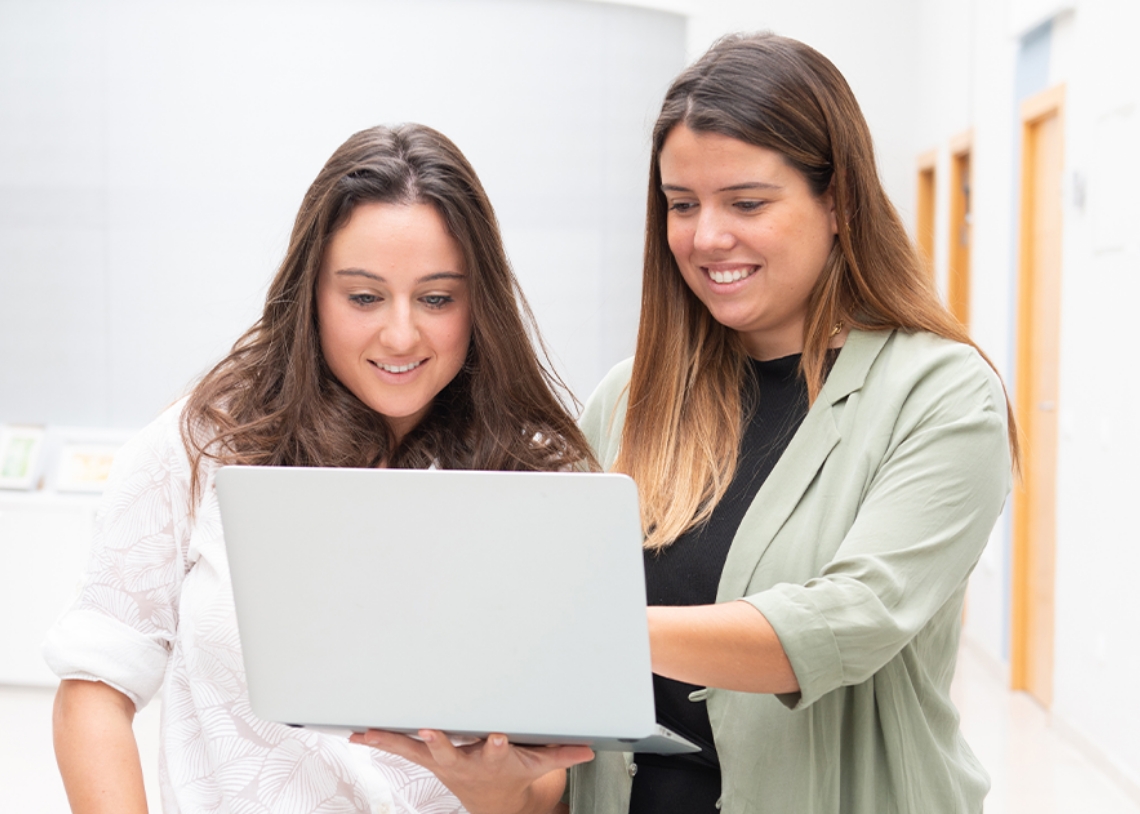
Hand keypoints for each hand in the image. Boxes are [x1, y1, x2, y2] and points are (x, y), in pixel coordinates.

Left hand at [350, 729, 592, 813]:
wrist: (493, 802)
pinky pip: (399, 748)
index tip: (500, 738)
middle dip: (439, 742)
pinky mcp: (426, 757)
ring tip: (370, 733)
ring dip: (393, 741)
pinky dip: (379, 741)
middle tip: (429, 731)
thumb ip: (562, 754)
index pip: (499, 753)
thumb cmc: (513, 774)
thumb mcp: (539, 766)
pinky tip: (358, 734)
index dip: (499, 746)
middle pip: (450, 752)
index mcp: (494, 760)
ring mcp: (441, 761)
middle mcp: (464, 761)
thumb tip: (588, 750)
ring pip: (415, 750)